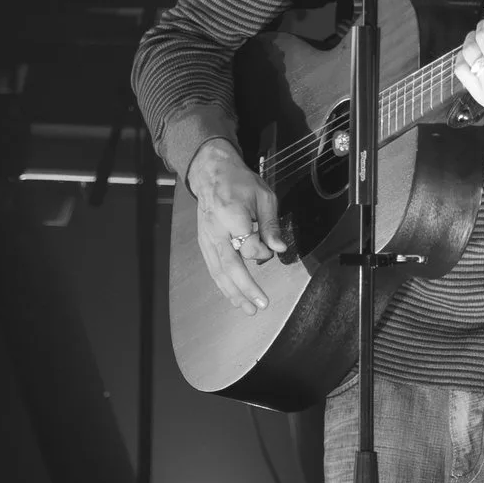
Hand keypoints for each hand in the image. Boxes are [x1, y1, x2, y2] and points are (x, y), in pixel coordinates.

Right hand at [187, 139, 289, 316]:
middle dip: (246, 288)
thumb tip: (279, 249)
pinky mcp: (204, 243)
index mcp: (231, 215)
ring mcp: (207, 239)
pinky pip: (213, 269)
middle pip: (230, 266)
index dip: (262, 250)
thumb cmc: (239, 182)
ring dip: (234, 292)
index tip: (270, 247)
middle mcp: (216, 230)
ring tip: (248, 309)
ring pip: (219, 272)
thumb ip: (270, 224)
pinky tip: (234, 296)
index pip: (248, 245)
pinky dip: (223, 285)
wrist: (211, 173)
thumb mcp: (263, 196)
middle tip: (261, 304)